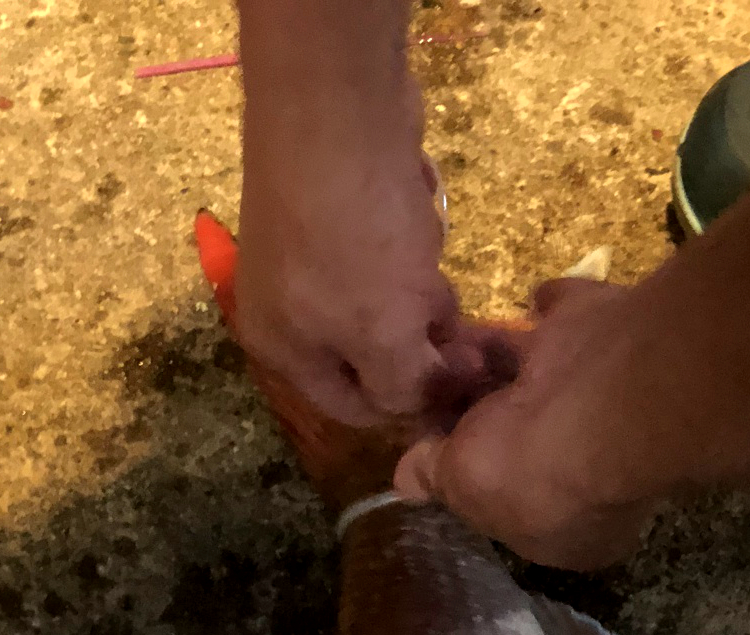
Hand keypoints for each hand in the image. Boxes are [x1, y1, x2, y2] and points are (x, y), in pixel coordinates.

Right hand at [238, 85, 474, 424]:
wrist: (335, 109)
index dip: (406, 410)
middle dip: (418, 349)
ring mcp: (307, 253)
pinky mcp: (334, 207)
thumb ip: (402, 386)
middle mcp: (285, 308)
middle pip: (366, 355)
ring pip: (379, 304)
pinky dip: (408, 256)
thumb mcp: (382, 336)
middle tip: (467, 338)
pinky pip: (381, 254)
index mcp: (281, 350)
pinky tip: (426, 240)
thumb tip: (420, 402)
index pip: (349, 409)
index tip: (459, 395)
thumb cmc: (353, 240)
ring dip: (418, 303)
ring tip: (445, 285)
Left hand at [394, 278, 657, 568]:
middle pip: (521, 442)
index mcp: (574, 533)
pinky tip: (514, 303)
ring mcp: (608, 410)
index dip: (469, 481)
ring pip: (539, 383)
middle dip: (475, 413)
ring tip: (446, 340)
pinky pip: (568, 325)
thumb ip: (435, 476)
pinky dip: (545, 312)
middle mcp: (597, 475)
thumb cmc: (531, 467)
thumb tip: (407, 483)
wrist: (606, 393)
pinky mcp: (612, 345)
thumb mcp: (465, 487)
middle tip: (428, 386)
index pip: (514, 511)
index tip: (430, 449)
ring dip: (494, 362)